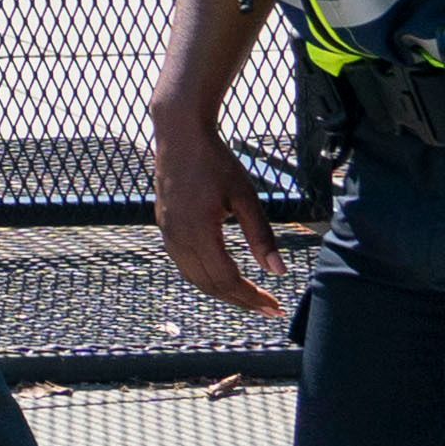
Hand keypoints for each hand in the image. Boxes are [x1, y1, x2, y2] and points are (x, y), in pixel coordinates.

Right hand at [148, 104, 285, 319]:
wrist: (179, 135)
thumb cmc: (215, 162)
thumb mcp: (246, 197)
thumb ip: (262, 236)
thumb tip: (279, 272)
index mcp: (198, 232)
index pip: (227, 279)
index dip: (251, 297)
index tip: (275, 307)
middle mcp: (177, 238)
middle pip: (209, 285)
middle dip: (240, 301)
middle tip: (268, 310)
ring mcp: (168, 233)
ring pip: (194, 278)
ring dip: (222, 292)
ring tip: (249, 299)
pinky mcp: (165, 226)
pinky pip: (184, 264)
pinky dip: (205, 278)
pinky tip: (222, 277)